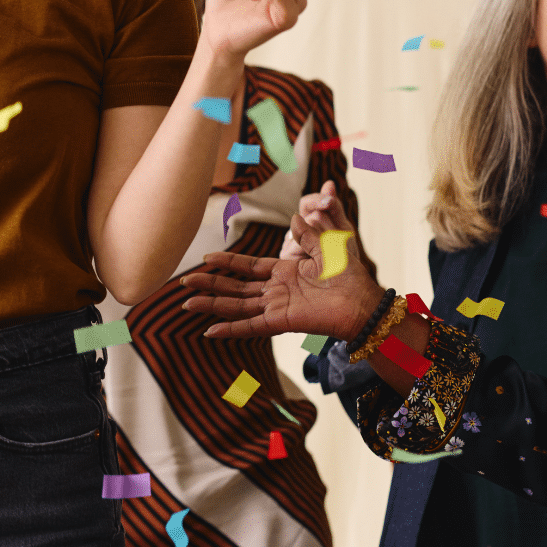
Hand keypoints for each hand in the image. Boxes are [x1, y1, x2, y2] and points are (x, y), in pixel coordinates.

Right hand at [181, 207, 382, 341]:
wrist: (363, 300)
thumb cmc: (349, 274)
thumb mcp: (326, 245)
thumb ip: (308, 233)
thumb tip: (297, 215)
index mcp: (284, 272)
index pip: (248, 267)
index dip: (227, 263)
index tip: (206, 258)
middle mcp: (275, 291)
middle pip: (234, 286)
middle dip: (209, 283)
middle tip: (183, 281)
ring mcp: (275, 307)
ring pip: (236, 304)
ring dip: (211, 303)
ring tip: (186, 302)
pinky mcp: (280, 322)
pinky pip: (251, 326)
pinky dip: (231, 329)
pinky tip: (210, 331)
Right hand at [279, 180, 345, 259]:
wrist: (345, 289)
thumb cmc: (345, 260)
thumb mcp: (343, 231)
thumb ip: (335, 208)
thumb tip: (329, 182)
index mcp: (311, 220)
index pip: (308, 202)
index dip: (318, 199)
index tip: (329, 201)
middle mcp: (297, 230)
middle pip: (308, 215)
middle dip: (324, 222)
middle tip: (334, 232)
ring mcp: (290, 243)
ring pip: (302, 229)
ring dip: (319, 238)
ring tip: (331, 251)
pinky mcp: (285, 257)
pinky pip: (295, 246)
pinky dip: (309, 251)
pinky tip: (316, 257)